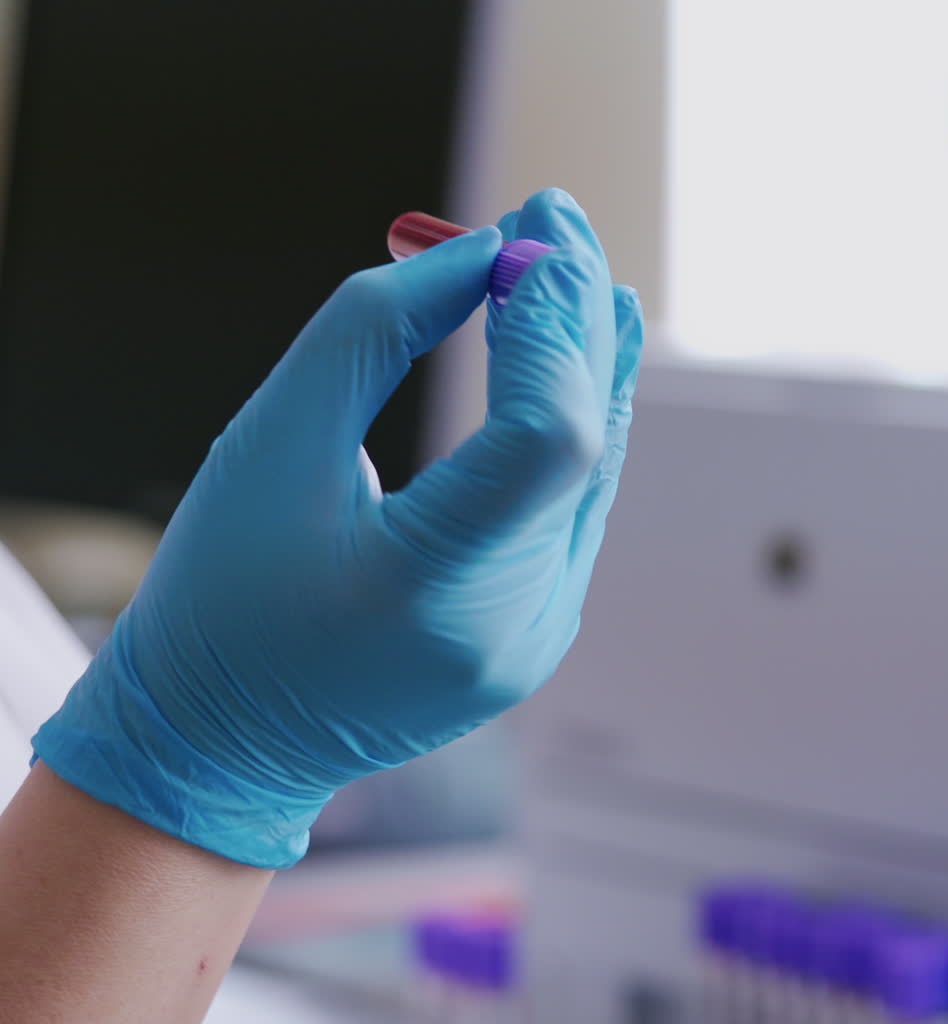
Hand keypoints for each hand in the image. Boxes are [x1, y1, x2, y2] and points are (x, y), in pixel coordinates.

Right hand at [34, 190, 642, 866]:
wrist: (227, 742)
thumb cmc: (222, 606)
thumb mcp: (271, 443)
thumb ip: (376, 333)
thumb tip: (478, 258)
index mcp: (427, 591)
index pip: (547, 441)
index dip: (552, 325)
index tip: (532, 235)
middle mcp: (504, 628)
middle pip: (587, 448)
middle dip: (576, 320)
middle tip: (557, 224)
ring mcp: (532, 642)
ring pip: (593, 478)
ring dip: (585, 367)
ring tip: (575, 272)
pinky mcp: (536, 638)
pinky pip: (575, 515)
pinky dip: (571, 431)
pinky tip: (568, 365)